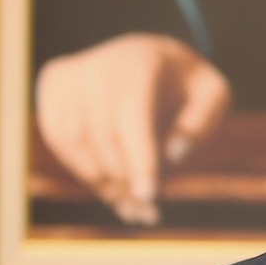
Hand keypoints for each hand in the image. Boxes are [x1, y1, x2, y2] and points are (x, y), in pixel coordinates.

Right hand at [35, 33, 231, 224]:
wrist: (144, 52)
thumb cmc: (185, 83)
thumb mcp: (212, 95)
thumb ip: (202, 123)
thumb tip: (174, 155)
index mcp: (140, 65)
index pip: (133, 119)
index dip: (140, 161)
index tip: (149, 197)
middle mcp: (97, 66)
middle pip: (105, 139)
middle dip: (127, 181)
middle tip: (149, 212)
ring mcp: (70, 76)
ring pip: (79, 145)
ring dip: (105, 183)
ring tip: (134, 208)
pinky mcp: (52, 88)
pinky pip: (61, 142)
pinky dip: (86, 169)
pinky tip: (112, 187)